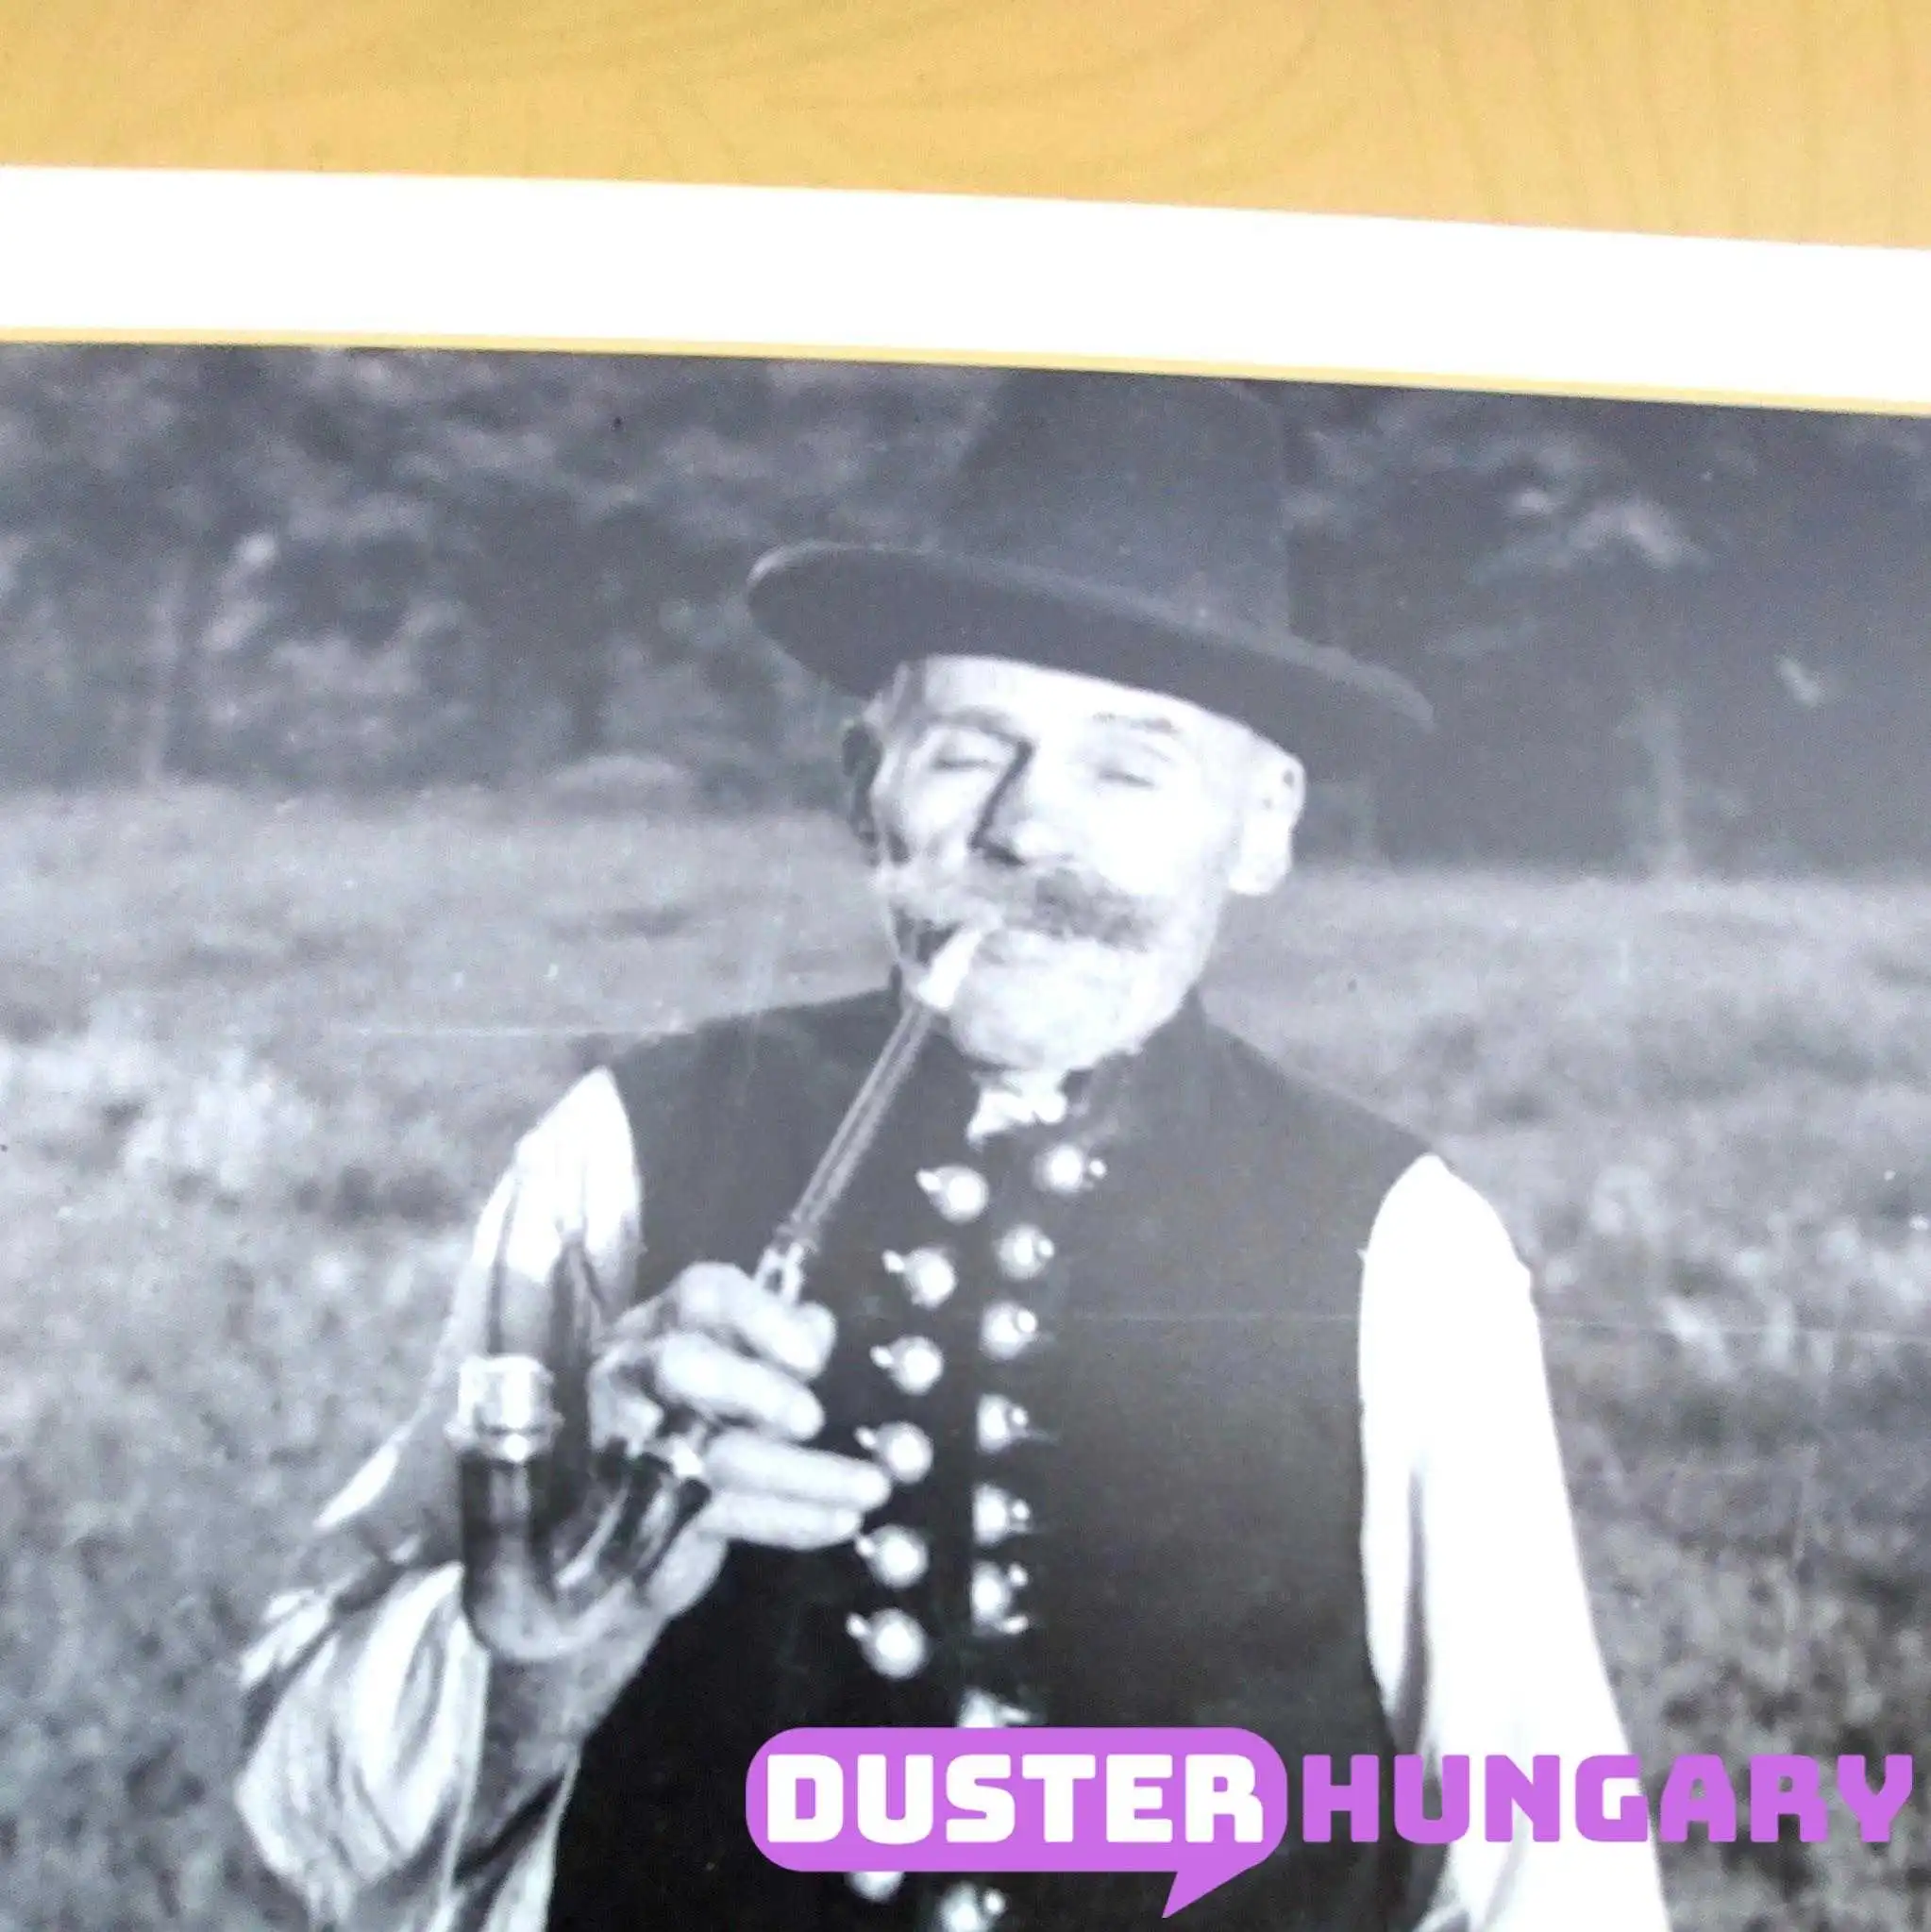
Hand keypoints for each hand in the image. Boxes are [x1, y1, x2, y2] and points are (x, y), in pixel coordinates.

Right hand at [585, 1262, 889, 1624]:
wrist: (627, 1525)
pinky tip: (842, 1519)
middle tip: (811, 1420)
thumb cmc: (701, 1416)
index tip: (811, 1356)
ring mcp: (631, 1446)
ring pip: (716, 1454)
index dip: (760, 1317)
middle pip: (681, 1365)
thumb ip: (780, 1340)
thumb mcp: (743, 1366)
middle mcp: (634, 1374)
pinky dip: (790, 1519)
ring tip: (871, 1487)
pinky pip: (726, 1514)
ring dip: (803, 1473)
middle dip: (752, 1388)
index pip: (703, 1296)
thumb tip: (816, 1326)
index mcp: (662, 1323)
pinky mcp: (651, 1513)